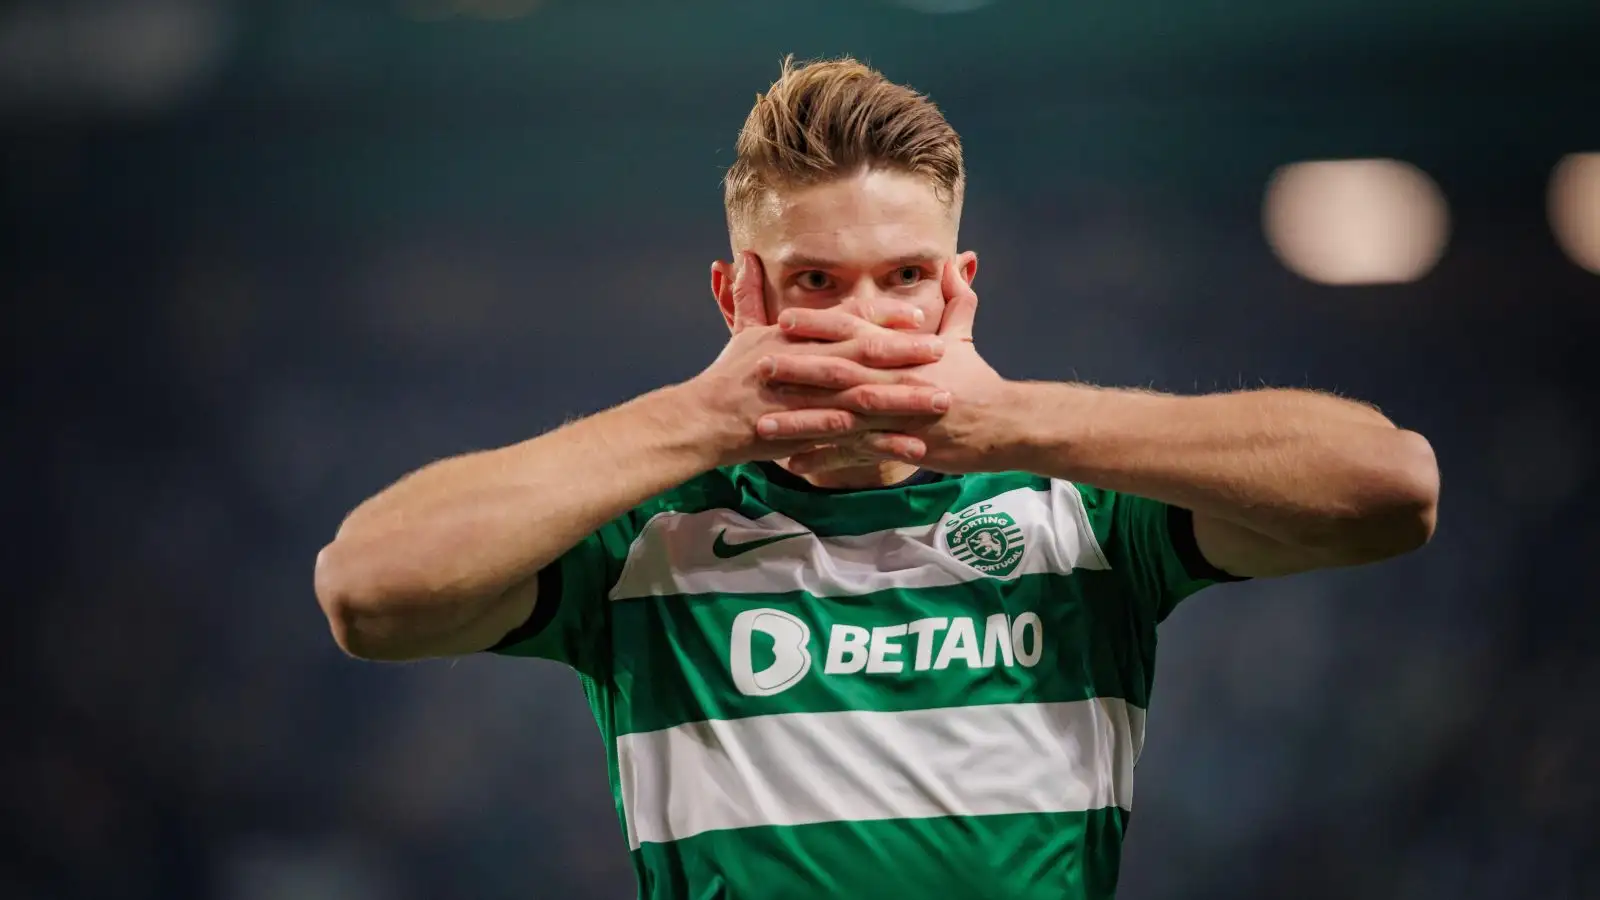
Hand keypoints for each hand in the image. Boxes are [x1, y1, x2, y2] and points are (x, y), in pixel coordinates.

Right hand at [687, 252, 951, 466]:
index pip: (849, 320)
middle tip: (943, 351)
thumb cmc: (725, 377)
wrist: (704, 420)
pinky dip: (885, 444)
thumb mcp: (741, 332)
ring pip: (868, 395)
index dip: (886, 318)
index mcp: (798, 336)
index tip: (919, 317)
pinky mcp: (809, 432)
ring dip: (908, 399)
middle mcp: (808, 362)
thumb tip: (741, 258)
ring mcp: (809, 398)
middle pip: (866, 353)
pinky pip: (855, 439)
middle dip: (907, 352)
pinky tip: (914, 449)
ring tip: (942, 401)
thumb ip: (749, 297)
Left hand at [776, 261, 1009, 474]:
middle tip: (757, 367)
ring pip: (839, 417)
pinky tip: (793, 465)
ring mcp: (895, 415)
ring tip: (762, 424)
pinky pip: (854, 455)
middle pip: (837, 372)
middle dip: (796, 369)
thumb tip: (957, 263)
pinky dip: (824, 461)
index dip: (817, 325)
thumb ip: (957, 300)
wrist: (1004, 424)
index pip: (854, 332)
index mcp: (900, 352)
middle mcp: (893, 380)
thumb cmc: (980, 381)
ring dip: (799, 422)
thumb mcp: (965, 337)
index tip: (783, 320)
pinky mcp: (899, 446)